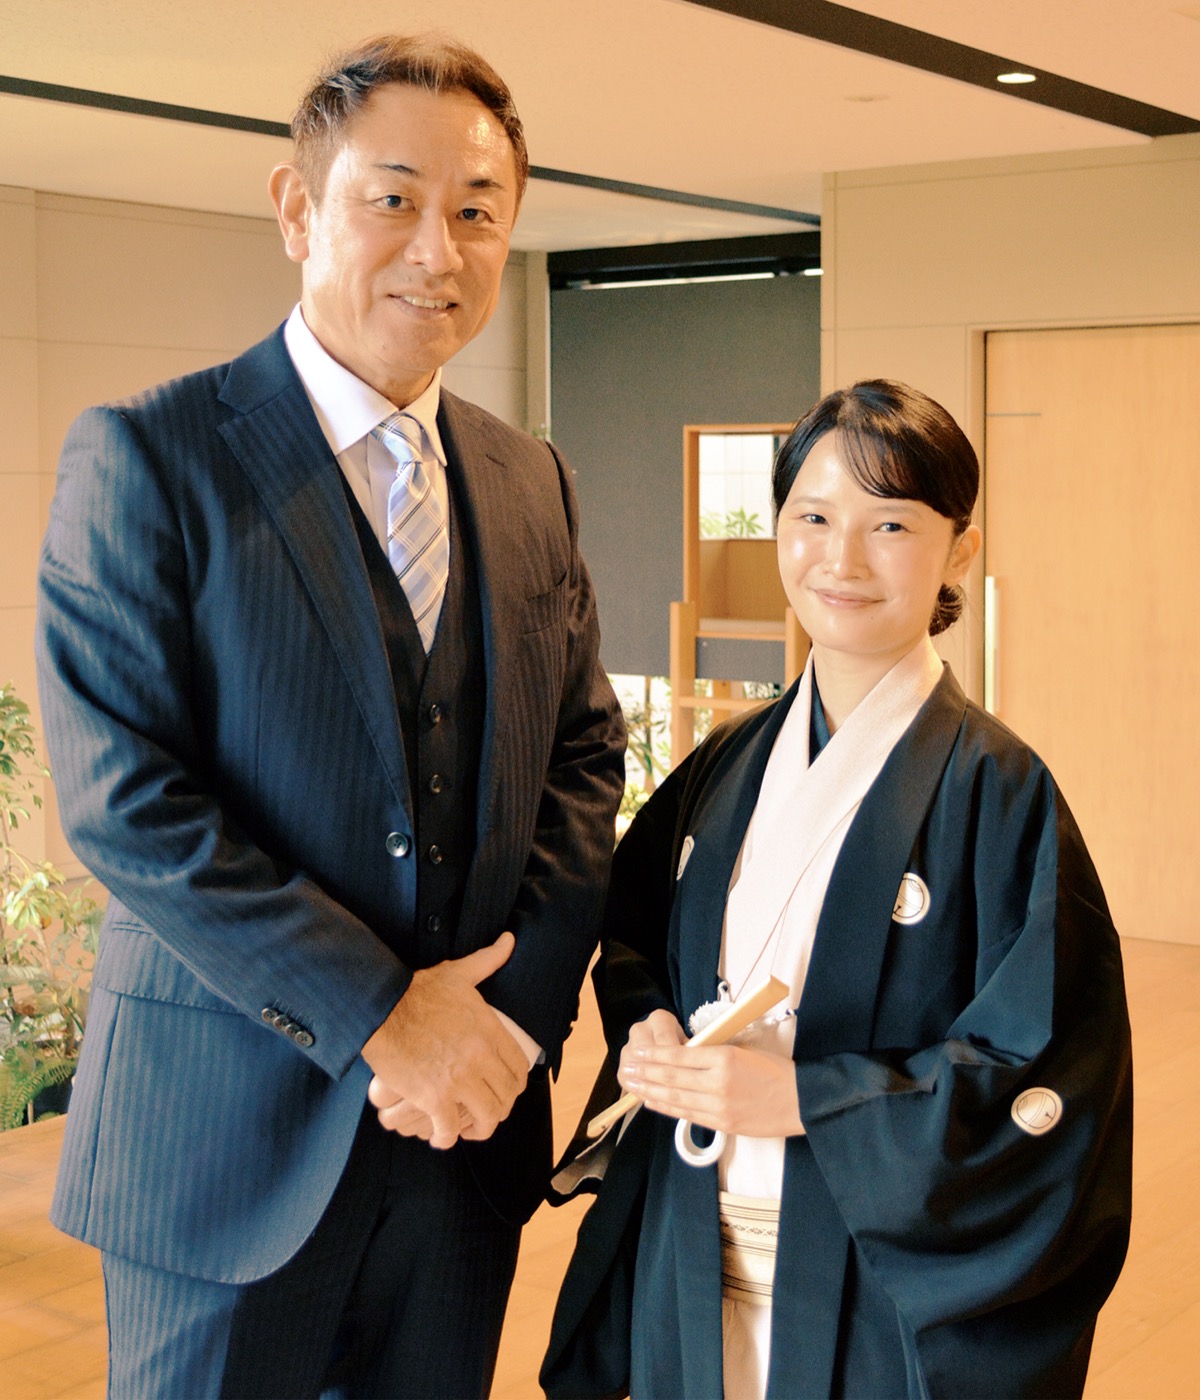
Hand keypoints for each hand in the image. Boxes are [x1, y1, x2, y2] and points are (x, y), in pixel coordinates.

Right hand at [363, 932, 527, 1148]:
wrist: (381, 1009)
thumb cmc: (417, 991)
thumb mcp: (458, 973)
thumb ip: (488, 960)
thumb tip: (509, 940)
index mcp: (490, 1031)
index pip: (519, 1068)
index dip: (515, 1083)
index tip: (506, 1089)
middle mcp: (480, 1058)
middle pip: (507, 1097)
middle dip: (499, 1107)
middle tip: (487, 1111)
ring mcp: (458, 1080)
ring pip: (486, 1118)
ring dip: (478, 1128)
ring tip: (468, 1128)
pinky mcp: (433, 1098)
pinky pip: (450, 1131)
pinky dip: (447, 1137)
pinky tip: (441, 1135)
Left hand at [618, 1026, 804, 1138]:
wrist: (801, 1101)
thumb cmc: (776, 1071)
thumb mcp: (744, 1051)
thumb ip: (714, 1053)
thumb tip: (685, 1053)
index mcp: (724, 1059)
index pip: (680, 1057)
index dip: (656, 1056)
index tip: (639, 1052)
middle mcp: (717, 1084)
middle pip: (672, 1079)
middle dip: (646, 1074)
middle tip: (627, 1069)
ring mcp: (719, 1107)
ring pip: (676, 1099)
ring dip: (651, 1092)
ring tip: (633, 1086)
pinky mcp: (723, 1124)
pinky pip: (688, 1115)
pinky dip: (668, 1108)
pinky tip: (654, 1102)